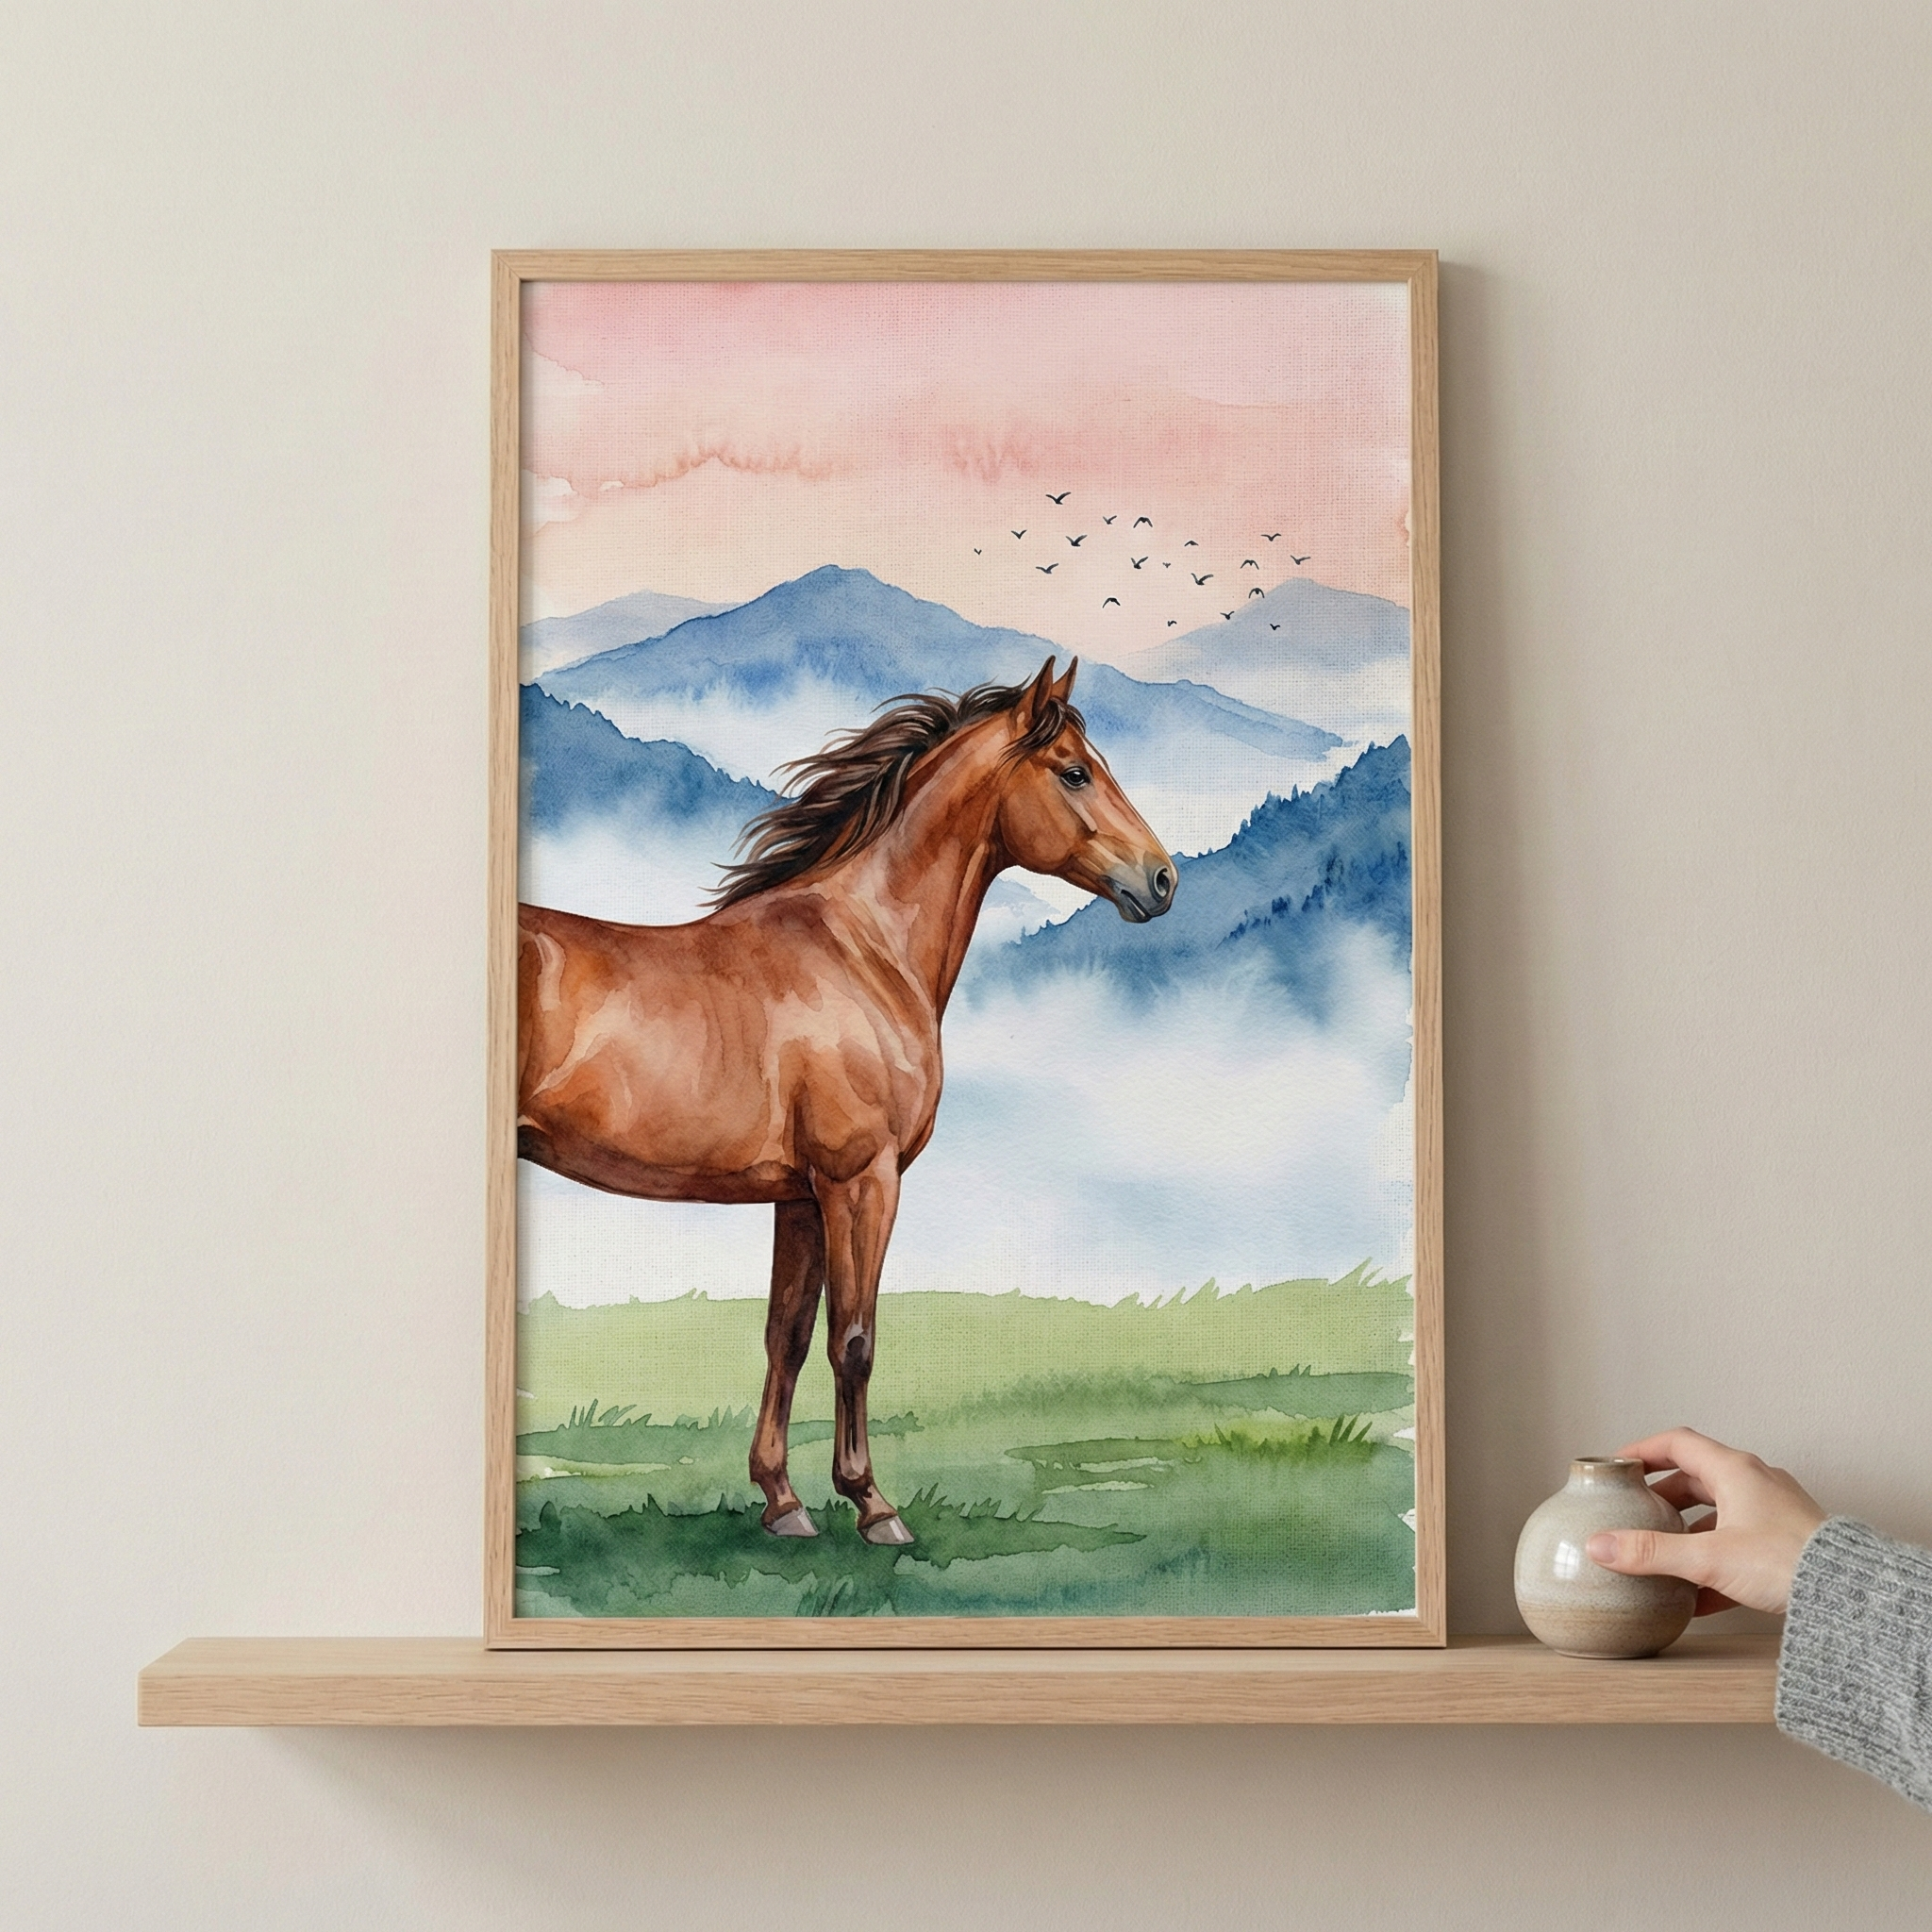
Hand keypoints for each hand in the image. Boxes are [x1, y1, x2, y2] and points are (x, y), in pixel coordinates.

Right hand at [1584, 1428, 1826, 1614]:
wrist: (1850, 1594)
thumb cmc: (1787, 1562)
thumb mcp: (1707, 1558)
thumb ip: (1650, 1553)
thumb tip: (1599, 1546)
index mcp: (1734, 1470)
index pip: (1677, 1443)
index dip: (1642, 1450)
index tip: (1618, 1464)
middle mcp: (1755, 1482)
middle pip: (1696, 1479)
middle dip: (1662, 1498)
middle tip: (1636, 1513)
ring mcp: (1774, 1512)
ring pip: (1719, 1514)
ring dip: (1688, 1534)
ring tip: (1663, 1559)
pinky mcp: (1787, 1542)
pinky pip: (1740, 1545)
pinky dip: (1714, 1563)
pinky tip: (1698, 1598)